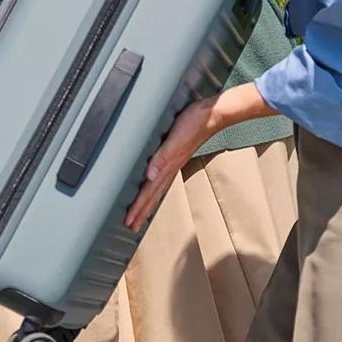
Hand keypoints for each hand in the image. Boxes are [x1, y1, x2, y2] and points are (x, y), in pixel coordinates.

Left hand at [125, 99, 215, 229]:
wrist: (212, 115)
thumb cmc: (194, 123)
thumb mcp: (174, 139)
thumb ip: (161, 158)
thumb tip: (149, 176)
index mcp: (168, 166)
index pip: (148, 192)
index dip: (138, 207)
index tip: (129, 222)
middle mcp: (170, 168)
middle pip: (152, 195)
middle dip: (141, 211)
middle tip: (131, 226)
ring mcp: (174, 163)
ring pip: (158, 189)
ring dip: (148, 203)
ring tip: (141, 215)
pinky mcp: (177, 156)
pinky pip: (163, 179)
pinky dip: (156, 188)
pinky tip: (154, 188)